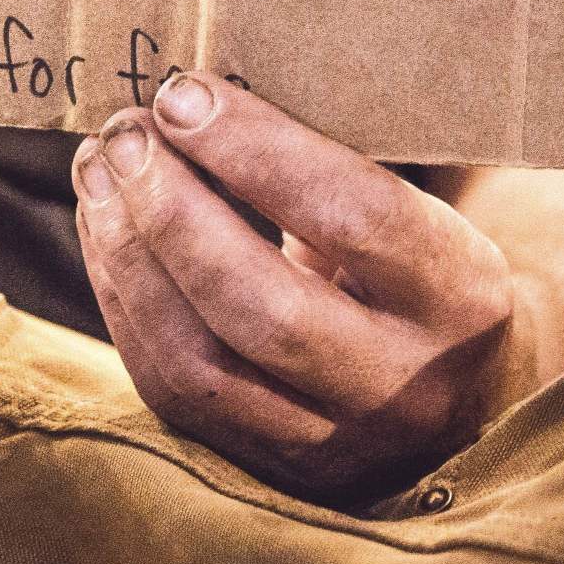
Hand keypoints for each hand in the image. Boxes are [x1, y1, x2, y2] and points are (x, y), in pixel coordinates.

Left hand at [73, 76, 527, 503]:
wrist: (463, 391)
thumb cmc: (420, 266)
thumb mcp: (416, 210)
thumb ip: (330, 168)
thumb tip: (197, 98)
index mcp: (463, 299)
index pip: (354, 217)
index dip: (258, 152)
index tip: (185, 95)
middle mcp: (405, 387)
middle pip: (263, 309)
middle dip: (173, 212)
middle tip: (126, 135)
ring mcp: (332, 445)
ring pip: (200, 364)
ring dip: (129, 257)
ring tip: (100, 172)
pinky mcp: (267, 468)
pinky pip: (172, 390)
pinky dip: (124, 304)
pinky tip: (106, 232)